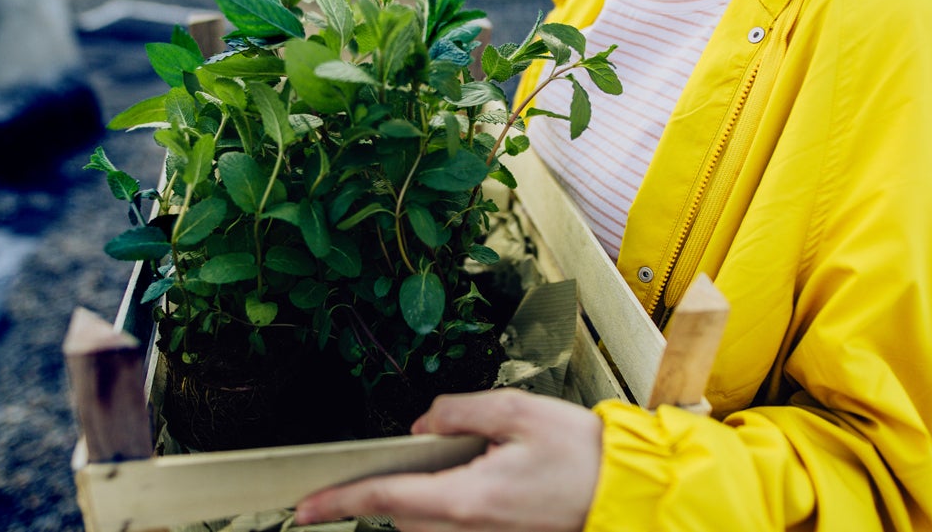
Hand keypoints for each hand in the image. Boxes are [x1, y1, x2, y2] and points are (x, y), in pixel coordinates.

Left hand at [294, 388, 602, 531]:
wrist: (627, 492)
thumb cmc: (580, 453)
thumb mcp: (515, 411)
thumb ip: (458, 412)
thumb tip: (423, 426)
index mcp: (466, 498)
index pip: (386, 499)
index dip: (340, 501)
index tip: (304, 508)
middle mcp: (470, 529)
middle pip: (404, 512)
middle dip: (396, 485)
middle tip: (413, 452)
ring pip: (429, 522)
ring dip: (426, 495)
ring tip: (467, 459)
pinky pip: (456, 526)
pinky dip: (449, 503)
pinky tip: (482, 474)